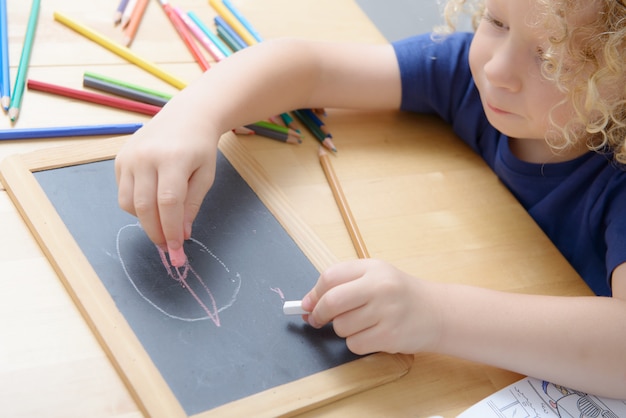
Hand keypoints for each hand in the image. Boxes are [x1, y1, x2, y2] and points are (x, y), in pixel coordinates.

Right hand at [115, 104, 219, 265]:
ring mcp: (129, 157)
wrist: (186, 117)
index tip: (176, 247)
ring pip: (128, 203)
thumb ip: (192, 205)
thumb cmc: (200, 147)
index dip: (170, 229)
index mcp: (173, 159)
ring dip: (145, 220)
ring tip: (162, 221)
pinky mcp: (119, 159)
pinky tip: (152, 202)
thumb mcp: (205, 175)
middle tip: (167, 245)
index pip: (168, 202)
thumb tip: (181, 234)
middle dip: (155, 231)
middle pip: (144, 206)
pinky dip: (136, 206)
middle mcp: (146, 157)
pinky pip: (123, 193)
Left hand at [301, 259, 442, 354]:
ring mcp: (386, 312)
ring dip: (343, 329)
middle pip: (332, 302)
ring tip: (362, 323)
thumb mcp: (376, 276)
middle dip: (318, 314)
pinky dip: (356, 343)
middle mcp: (380, 288)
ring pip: (341, 327)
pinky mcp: (390, 336)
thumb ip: (343, 283)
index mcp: (373, 268)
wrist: (438, 312)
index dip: (313, 293)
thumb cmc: (400, 294)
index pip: (330, 277)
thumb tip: (308, 303)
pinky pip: (355, 344)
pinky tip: (372, 334)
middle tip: (316, 320)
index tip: (307, 304)